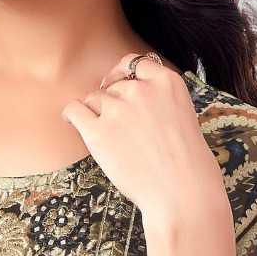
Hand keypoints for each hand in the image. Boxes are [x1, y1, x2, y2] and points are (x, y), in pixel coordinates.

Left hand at [58, 50, 225, 225]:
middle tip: (120, 127)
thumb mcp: (180, 114)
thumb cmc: (185, 161)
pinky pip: (74, 110)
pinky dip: (71, 115)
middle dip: (112, 101)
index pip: (134, 63)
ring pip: (93, 98)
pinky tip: (73, 123)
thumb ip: (156, 99)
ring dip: (95, 113)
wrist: (182, 192)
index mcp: (167, 81)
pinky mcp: (98, 131)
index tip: (119, 89)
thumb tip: (119, 93)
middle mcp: (141, 89)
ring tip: (109, 136)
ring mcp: (118, 109)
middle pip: (112, 84)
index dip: (123, 76)